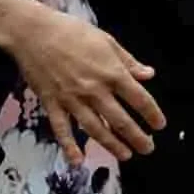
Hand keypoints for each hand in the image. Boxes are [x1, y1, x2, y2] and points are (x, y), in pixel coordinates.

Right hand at [7, 6, 162, 160]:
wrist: (33, 33)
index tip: (160, 125)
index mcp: (112, 73)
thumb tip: (149, 75)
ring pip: (95, 129)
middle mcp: (95, 90)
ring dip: (112, 145)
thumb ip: (129, 62)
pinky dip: (69, 146)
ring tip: (126, 155)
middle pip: (120, 120)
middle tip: (148, 148)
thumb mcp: (108, 41)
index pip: (139, 99)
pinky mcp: (51, 104)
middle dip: (137, 137)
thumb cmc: (73, 32)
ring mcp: (72, 99)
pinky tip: (78, 161)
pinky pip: (61, 129)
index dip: (152, 114)